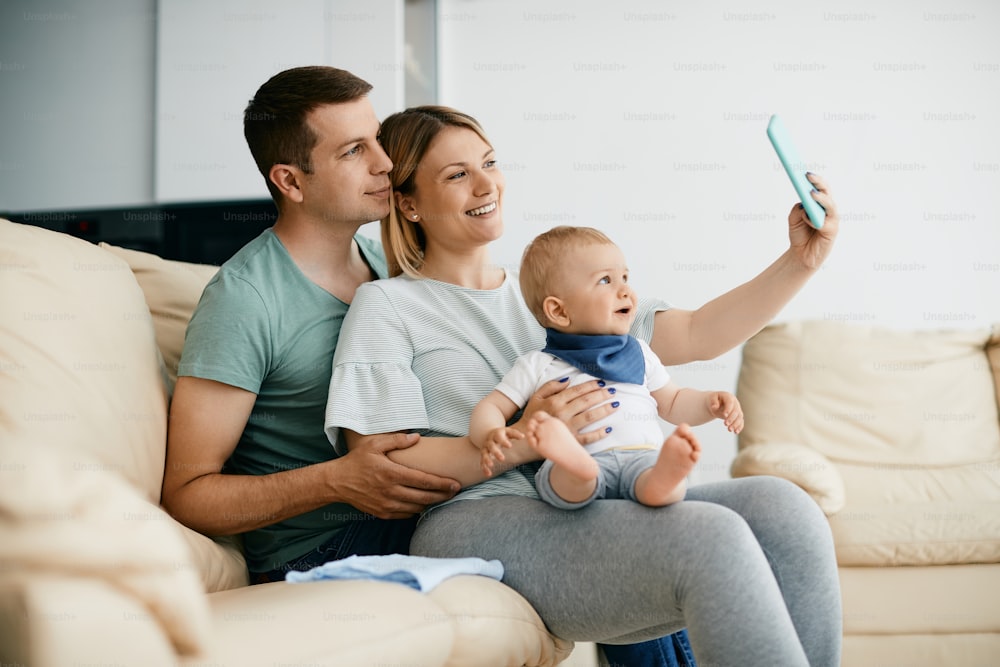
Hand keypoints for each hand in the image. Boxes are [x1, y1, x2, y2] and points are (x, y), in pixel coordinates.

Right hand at [333, 432, 458, 518]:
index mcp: (391, 473)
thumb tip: (417, 437)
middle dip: (442, 495)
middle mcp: (391, 492)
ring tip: (442, 497)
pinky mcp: (382, 513)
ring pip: (416, 507)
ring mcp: (386, 505)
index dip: (441, 483)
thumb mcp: (374, 444)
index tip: (455, 484)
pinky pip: (406, 514)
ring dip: (431, 503)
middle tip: (455, 491)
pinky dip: (417, 510)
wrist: (337, 482)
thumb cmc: (357, 461)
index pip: (423, 480)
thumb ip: (396, 440)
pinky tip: (423, 503)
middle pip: (424, 497)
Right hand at [479, 426, 523, 476]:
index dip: (503, 441)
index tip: (509, 446)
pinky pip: (482, 462)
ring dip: (487, 459)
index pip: (499, 437)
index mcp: (496, 434)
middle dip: (496, 452)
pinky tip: (488, 474)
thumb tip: (523, 436)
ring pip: (484, 453)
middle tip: (502, 459)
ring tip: (491, 465)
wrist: (491, 435)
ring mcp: (485, 448)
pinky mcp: (483, 455)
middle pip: (491, 446)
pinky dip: (484, 468)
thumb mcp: (509, 432)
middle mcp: (489, 441)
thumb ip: (515, 434)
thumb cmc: (503, 434)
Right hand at [515, 378, 616, 445]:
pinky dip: (599, 434)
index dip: (591, 385)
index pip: (577, 391)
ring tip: (615, 404)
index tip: (601, 382)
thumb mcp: (536, 396)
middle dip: (601, 395)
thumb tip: (568, 380)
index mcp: (555, 402)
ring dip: (604, 410)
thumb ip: (551, 386)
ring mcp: (568, 428)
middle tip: (612, 391)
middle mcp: (563, 414)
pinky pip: (588, 438)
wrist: (525, 439)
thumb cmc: (532, 416)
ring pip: (590, 417)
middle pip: (586, 402)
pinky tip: (608, 428)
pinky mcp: (571, 441)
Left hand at [707, 392, 743, 433]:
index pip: (730, 402)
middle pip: (735, 411)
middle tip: (725, 424)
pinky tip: (736, 432)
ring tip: (729, 430)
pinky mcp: (738, 416)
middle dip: (731, 418)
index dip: (728, 409)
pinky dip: (739, 427)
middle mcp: (735, 403)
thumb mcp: (712, 398)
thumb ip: (713, 402)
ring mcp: (738, 410)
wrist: (717, 403)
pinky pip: (741, 422)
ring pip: (739, 417)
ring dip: (735, 424)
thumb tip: (714, 407)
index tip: (724, 415)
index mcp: (729, 397)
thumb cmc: (714, 400)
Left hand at [788, 172, 838, 270]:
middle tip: (808, 176)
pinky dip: (814, 219)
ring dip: (821, 198)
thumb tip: (803, 202)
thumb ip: (797, 209)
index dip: (814, 179)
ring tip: (811, 193)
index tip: (804, 171)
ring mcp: (831, 220)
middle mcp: (828, 210)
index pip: (820, 188)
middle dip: (818, 183)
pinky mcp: (831, 232)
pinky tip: (807, 217)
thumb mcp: (794, 219)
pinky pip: (824, 222)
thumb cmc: (800, 235)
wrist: (801, 255)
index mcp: (820, 204)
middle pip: (827, 193)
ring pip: (830, 205)